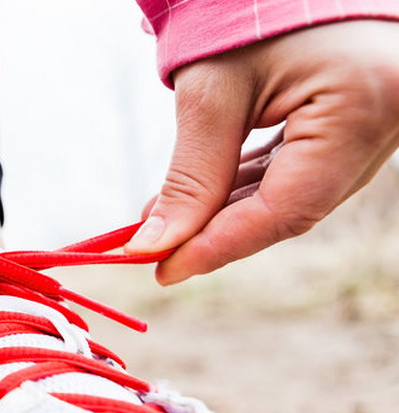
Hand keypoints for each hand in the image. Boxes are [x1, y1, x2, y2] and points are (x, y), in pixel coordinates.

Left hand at [125, 20, 398, 284]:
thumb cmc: (248, 11)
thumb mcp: (213, 93)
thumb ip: (191, 175)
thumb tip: (154, 245)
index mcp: (362, 109)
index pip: (287, 207)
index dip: (221, 246)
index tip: (162, 269)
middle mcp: (387, 125)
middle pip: (294, 207)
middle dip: (219, 232)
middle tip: (155, 249)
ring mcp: (380, 125)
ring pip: (297, 194)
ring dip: (229, 213)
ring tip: (165, 222)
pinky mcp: (358, 122)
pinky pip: (303, 170)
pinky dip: (250, 188)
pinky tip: (200, 199)